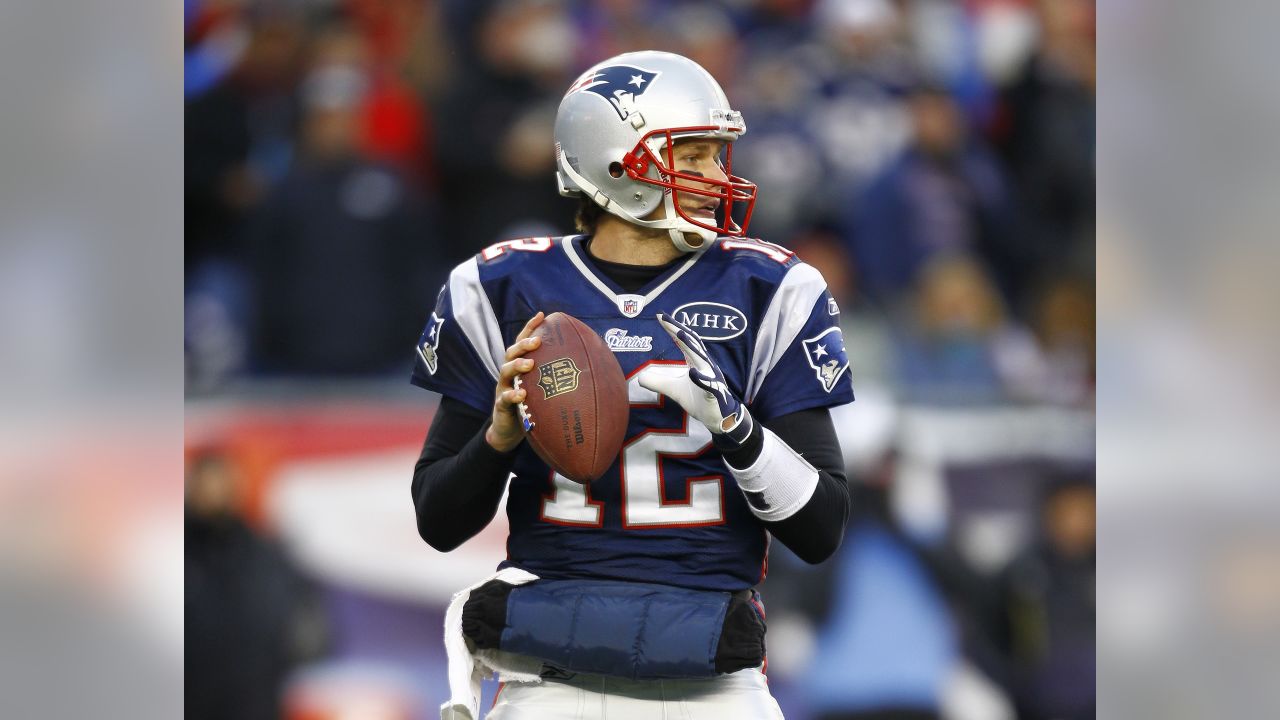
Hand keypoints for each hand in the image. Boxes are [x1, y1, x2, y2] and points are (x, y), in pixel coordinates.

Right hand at [486, 312, 544, 451]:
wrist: (508, 430)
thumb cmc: (531, 405)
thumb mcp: (543, 389)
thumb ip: (557, 378)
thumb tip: (591, 370)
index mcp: (520, 365)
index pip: (523, 342)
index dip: (531, 328)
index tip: (543, 315)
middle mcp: (510, 373)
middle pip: (513, 352)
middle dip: (524, 344)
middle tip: (537, 341)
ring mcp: (504, 387)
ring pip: (506, 370)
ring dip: (518, 365)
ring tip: (530, 364)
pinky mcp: (500, 404)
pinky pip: (505, 398)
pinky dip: (513, 395)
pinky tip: (522, 394)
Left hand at [636, 313, 752, 446]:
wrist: (718, 418)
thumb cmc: (699, 399)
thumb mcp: (675, 389)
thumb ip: (659, 382)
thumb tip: (640, 378)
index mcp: (696, 361)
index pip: (683, 341)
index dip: (672, 329)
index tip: (660, 317)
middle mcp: (705, 365)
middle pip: (691, 344)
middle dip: (678, 331)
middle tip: (666, 319)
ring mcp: (711, 378)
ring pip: (701, 360)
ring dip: (691, 347)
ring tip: (679, 334)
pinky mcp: (714, 393)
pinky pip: (709, 385)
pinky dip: (702, 379)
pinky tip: (693, 373)